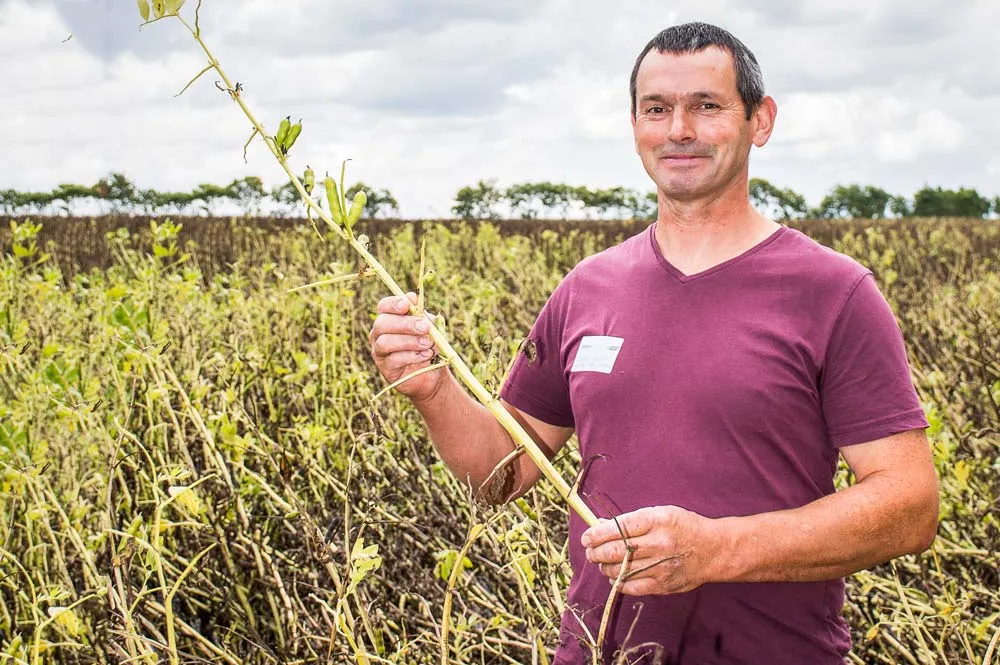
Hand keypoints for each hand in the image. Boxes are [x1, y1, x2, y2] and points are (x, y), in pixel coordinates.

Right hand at [369, 292, 442, 402]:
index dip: (393, 303)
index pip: (383, 306)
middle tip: (425, 327)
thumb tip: (412, 296)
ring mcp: (380, 352)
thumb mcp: (431, 328)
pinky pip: (393, 359)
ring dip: (409, 341)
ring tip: (428, 344)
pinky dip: (411, 356)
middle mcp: (379, 334)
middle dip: (405, 324)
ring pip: (385, 342)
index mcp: (389, 319)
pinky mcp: (385, 368)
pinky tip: (425, 355)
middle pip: (383, 323)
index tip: (407, 305)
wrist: (433, 374)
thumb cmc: (429, 346)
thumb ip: (422, 314)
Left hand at [581, 505, 722, 595]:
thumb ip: (632, 521)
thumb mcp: (660, 513)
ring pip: (621, 571)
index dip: (597, 534)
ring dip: (605, 567)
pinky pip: (632, 587)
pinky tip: (615, 577)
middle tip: (590, 552)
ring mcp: (661, 566)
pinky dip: (619, 582)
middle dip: (596, 552)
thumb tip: (602, 526)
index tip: (587, 537)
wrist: (714, 550)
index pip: (619, 527)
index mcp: (657, 520)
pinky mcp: (664, 585)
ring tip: (601, 563)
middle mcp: (659, 543)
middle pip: (616, 551)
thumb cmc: (684, 527)